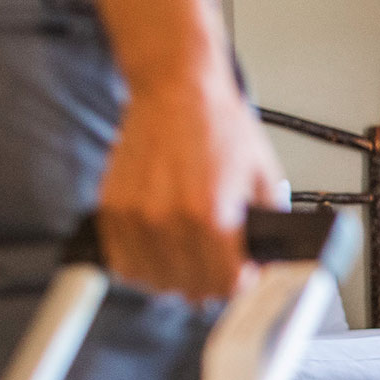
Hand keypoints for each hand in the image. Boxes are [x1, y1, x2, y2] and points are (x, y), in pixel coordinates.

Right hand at [95, 70, 279, 300]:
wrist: (176, 91)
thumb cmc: (219, 127)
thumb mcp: (264, 177)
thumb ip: (269, 225)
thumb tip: (267, 262)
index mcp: (211, 215)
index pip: (225, 285)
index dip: (239, 282)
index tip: (241, 273)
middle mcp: (169, 220)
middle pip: (191, 289)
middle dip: (211, 282)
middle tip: (218, 265)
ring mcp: (135, 217)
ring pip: (154, 282)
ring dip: (175, 278)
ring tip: (189, 258)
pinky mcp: (111, 209)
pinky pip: (123, 262)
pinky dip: (142, 266)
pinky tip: (160, 250)